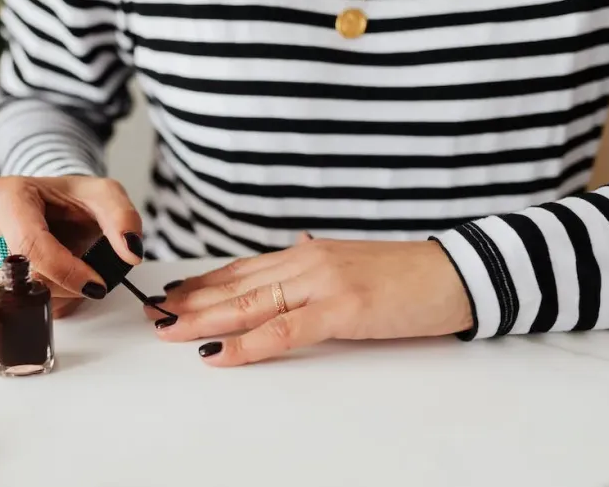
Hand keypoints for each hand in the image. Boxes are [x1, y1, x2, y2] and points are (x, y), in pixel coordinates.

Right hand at [0, 175, 143, 317]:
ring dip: (56, 294)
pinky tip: (57, 279)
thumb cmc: (74, 199)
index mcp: (4, 196)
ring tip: (72, 270)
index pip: (29, 245)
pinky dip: (47, 297)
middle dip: (64, 284)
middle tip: (89, 275)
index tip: (97, 284)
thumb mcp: (105, 195)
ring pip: (19, 296)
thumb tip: (130, 252)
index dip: (66, 271)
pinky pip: (18, 304)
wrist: (56, 207)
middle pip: (23, 276)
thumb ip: (123, 218)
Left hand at [146, 233, 472, 365]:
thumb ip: (313, 275)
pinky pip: (283, 330)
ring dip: (203, 319)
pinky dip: (246, 344)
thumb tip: (283, 278)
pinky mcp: (342, 308)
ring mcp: (321, 283)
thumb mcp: (348, 270)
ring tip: (168, 330)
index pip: (240, 270)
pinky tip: (217, 354)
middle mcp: (305, 262)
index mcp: (305, 255)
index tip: (169, 295)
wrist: (456, 272)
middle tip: (152, 313)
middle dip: (189, 301)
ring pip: (249, 304)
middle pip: (234, 285)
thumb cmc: (406, 276)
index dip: (200, 284)